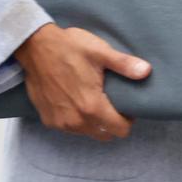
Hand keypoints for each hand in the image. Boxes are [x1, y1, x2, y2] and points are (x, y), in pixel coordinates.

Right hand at [14, 24, 151, 141]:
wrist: (35, 47)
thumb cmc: (69, 47)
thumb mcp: (100, 52)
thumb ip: (125, 65)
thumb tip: (146, 71)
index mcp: (92, 107)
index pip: (120, 130)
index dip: (128, 120)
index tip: (126, 106)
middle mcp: (76, 121)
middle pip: (105, 134)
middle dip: (112, 123)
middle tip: (111, 102)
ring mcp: (60, 122)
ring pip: (87, 132)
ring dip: (94, 122)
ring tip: (93, 99)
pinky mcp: (48, 119)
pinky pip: (69, 128)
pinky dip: (76, 119)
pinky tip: (75, 100)